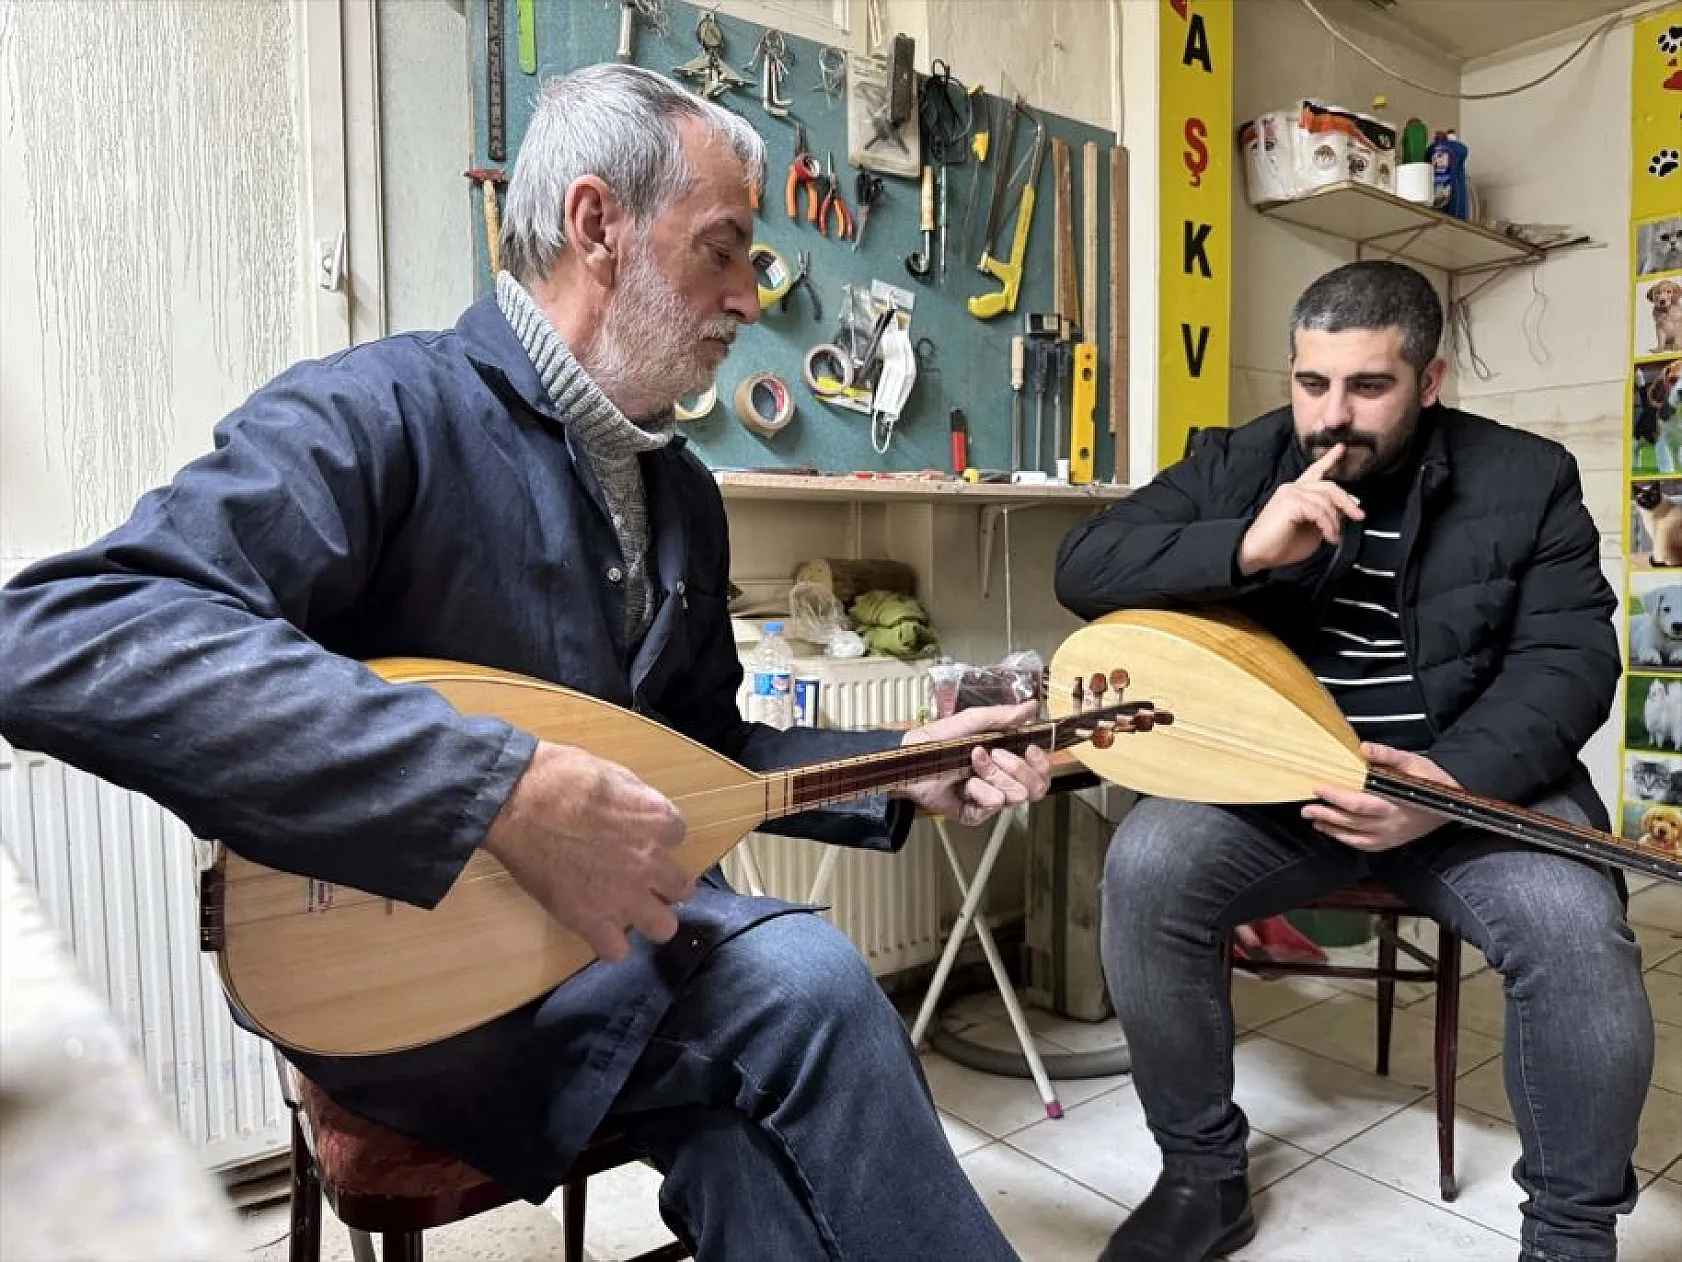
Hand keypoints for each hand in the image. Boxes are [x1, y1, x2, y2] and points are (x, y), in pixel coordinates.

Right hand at [481, 742, 693, 962]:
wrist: (514, 802)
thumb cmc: (558, 778)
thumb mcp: (611, 772)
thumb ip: (635, 799)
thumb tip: (638, 811)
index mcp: (657, 821)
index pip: (678, 836)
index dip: (659, 837)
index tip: (642, 836)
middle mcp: (649, 862)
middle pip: (680, 887)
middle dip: (665, 884)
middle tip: (643, 879)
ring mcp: (622, 895)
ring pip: (662, 927)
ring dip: (650, 919)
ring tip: (630, 910)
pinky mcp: (588, 919)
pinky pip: (615, 950)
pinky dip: (609, 943)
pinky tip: (598, 928)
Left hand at [897, 701, 1052, 824]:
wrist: (912, 760)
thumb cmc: (938, 740)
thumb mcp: (972, 721)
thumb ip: (1003, 716)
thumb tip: (1031, 706)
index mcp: (1008, 758)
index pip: (1042, 769)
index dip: (1042, 762)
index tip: (1030, 748)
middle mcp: (1003, 780)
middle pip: (1037, 787)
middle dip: (1017, 767)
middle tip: (995, 753)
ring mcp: (990, 797)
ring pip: (1016, 794)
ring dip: (994, 774)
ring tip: (973, 763)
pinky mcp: (977, 813)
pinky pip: (993, 804)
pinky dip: (979, 790)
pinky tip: (966, 784)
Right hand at [1236, 443, 1365, 575]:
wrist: (1256, 554)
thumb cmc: (1279, 546)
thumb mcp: (1310, 531)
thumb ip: (1324, 519)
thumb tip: (1341, 515)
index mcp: (1296, 493)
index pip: (1315, 471)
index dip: (1329, 459)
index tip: (1341, 448)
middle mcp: (1293, 488)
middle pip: (1329, 486)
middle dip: (1347, 501)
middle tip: (1358, 515)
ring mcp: (1291, 493)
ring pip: (1327, 501)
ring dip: (1335, 522)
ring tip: (1333, 537)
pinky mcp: (1290, 502)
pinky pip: (1320, 511)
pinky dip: (1328, 526)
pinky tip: (1328, 536)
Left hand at [1304, 742, 1458, 852]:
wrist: (1454, 801)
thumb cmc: (1432, 781)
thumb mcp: (1413, 762)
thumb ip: (1387, 755)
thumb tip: (1364, 749)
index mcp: (1396, 804)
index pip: (1359, 803)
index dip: (1337, 796)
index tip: (1319, 788)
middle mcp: (1392, 823)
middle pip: (1352, 821)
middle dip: (1326, 814)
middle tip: (1306, 808)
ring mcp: (1392, 835)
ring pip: (1356, 835)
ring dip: (1332, 828)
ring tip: (1313, 819)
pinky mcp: (1391, 841)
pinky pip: (1364, 845)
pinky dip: (1346, 839)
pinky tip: (1333, 831)